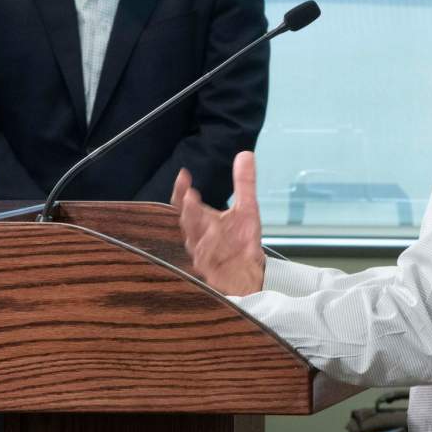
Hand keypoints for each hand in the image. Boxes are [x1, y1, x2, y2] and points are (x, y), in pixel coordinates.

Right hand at [171, 150, 265, 295]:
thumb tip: (245, 154)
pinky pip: (207, 264)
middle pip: (188, 224)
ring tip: (199, 216)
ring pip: (195, 243)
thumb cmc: (240, 244)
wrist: (249, 277)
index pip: (186, 205)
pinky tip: (213, 239)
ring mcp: (204, 257)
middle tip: (189, 195)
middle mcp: (199, 238)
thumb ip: (244, 183)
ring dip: (198, 230)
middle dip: (188, 210)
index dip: (182, 191)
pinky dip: (209, 252)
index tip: (184, 175)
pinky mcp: (212, 275)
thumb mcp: (247, 210)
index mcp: (203, 223)